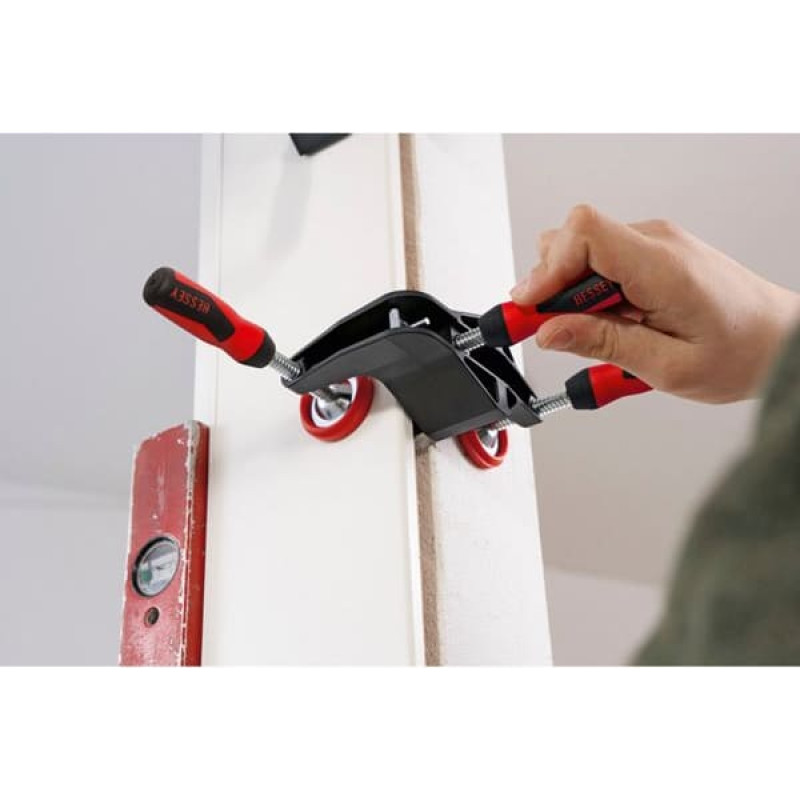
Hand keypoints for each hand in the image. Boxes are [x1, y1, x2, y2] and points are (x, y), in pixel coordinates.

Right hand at [511, 205, 799, 402]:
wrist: (784, 339)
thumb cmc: (744, 352)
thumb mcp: (668, 365)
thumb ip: (603, 344)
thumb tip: (549, 331)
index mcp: (662, 265)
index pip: (583, 233)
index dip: (545, 269)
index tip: (528, 309)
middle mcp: (657, 242)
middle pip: (572, 240)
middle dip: (550, 287)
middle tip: (549, 331)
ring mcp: (655, 245)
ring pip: (581, 253)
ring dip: (570, 294)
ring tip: (591, 332)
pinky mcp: (651, 255)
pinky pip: (601, 264)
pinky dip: (590, 295)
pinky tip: (609, 324)